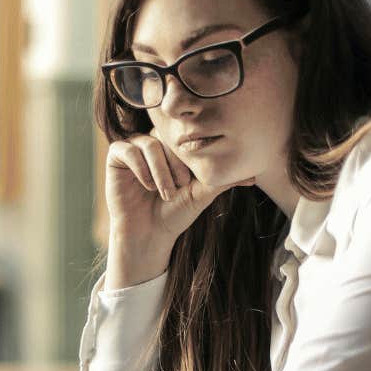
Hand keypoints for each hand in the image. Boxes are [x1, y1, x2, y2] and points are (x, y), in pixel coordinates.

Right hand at [104, 134, 254, 285]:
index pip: (184, 136)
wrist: (150, 234)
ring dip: (160, 170)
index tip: (190, 182)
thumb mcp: (202, 194)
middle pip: (167, 137)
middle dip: (175, 164)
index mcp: (174, 148)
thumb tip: (253, 174)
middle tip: (179, 187)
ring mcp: (134, 148)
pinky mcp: (116, 156)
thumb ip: (223, 180)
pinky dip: (140, 168)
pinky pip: (127, 149)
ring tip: (165, 192)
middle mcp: (154, 144)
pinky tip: (147, 186)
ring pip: (149, 143)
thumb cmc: (176, 214)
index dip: (189, 157)